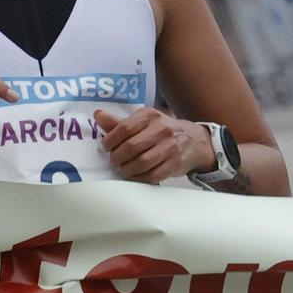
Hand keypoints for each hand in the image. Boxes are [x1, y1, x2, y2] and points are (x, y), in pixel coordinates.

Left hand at [93, 107, 212, 183]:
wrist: (194, 141)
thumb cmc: (162, 131)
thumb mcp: (143, 122)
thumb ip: (119, 122)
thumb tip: (97, 115)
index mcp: (150, 116)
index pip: (124, 128)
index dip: (110, 140)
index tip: (106, 147)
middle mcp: (162, 129)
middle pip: (131, 147)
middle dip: (117, 157)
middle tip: (114, 161)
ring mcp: (170, 147)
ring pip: (141, 162)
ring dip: (127, 169)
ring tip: (123, 169)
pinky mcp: (175, 164)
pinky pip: (152, 175)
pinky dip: (139, 178)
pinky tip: (135, 175)